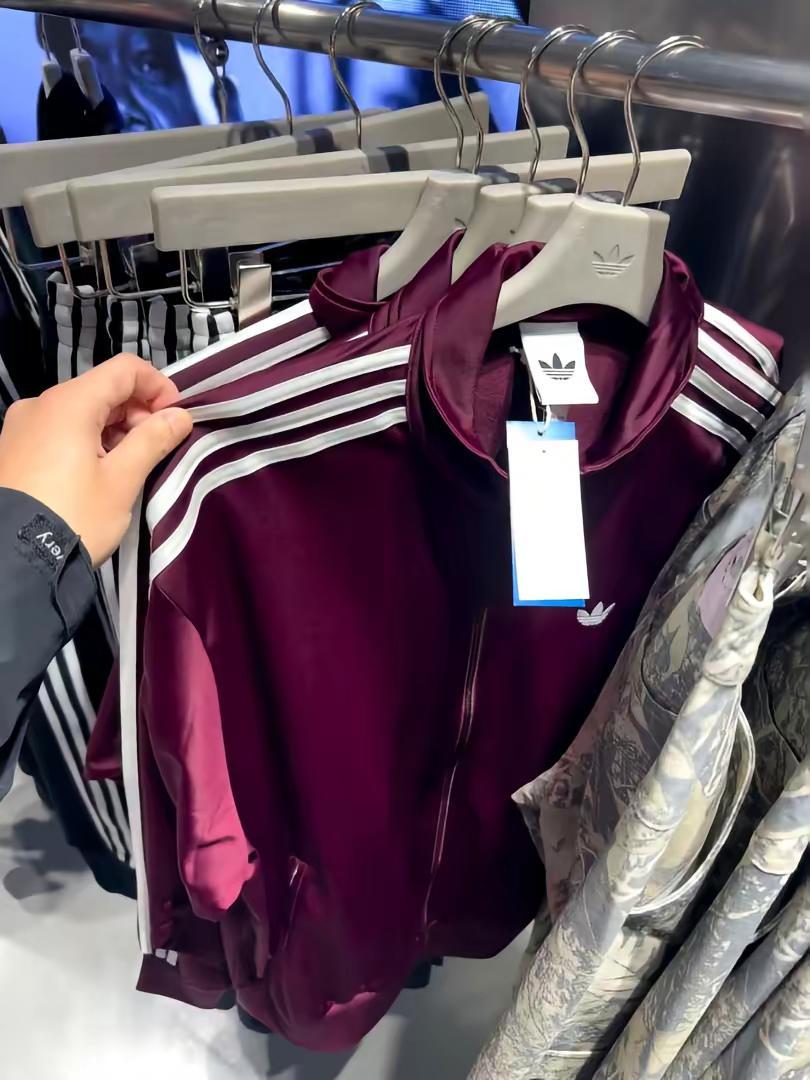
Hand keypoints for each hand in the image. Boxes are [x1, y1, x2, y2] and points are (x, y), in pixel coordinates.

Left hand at [0, 354, 192, 565]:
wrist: (13, 561)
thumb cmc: (74, 516)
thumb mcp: (122, 481)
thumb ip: (153, 440)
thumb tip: (179, 417)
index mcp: (69, 403)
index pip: (124, 370)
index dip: (158, 387)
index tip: (176, 418)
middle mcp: (39, 405)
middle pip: (101, 389)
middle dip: (136, 413)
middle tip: (156, 449)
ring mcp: (20, 427)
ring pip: (79, 412)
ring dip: (113, 430)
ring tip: (127, 469)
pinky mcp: (11, 450)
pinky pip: (57, 431)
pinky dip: (85, 442)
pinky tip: (96, 476)